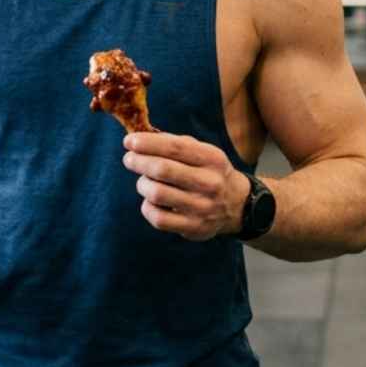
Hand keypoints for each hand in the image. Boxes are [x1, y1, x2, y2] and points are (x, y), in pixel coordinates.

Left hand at [121, 131, 247, 241]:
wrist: (236, 205)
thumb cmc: (208, 172)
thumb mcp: (201, 152)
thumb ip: (174, 143)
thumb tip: (140, 139)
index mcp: (212, 158)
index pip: (175, 147)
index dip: (148, 143)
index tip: (129, 141)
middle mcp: (209, 182)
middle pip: (163, 170)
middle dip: (139, 162)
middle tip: (129, 159)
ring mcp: (202, 207)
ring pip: (157, 193)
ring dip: (143, 184)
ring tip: (144, 181)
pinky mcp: (193, 227)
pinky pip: (158, 218)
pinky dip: (147, 207)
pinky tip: (151, 201)